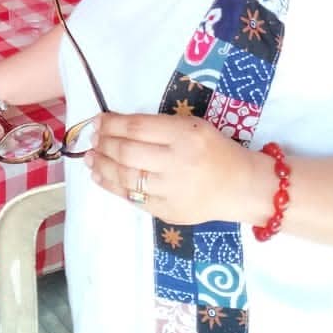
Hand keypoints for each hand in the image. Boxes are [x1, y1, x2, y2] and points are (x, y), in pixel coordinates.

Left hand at [85, 113, 271, 225]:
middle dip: (103, 144)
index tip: (97, 121)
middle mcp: (177, 162)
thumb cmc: (216, 151)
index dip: (111, 123)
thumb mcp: (194, 126)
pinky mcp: (168, 211)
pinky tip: (100, 178)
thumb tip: (117, 126)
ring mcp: (172, 190)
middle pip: (127, 152)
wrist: (242, 187)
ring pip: (126, 177)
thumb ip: (159, 126)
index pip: (137, 127)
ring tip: (90, 158)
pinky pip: (134, 198)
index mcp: (185, 135)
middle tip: (92, 139)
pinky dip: (112, 187)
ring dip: (101, 166)